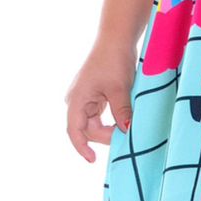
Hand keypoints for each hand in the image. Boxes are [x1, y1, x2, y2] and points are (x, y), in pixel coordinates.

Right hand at [64, 37, 138, 162]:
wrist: (116, 40)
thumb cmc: (115, 61)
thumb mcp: (120, 89)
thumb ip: (121, 112)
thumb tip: (126, 131)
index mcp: (77, 99)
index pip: (74, 130)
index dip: (82, 147)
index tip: (93, 160)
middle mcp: (76, 100)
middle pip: (86, 129)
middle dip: (104, 136)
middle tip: (125, 138)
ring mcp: (84, 98)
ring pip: (94, 123)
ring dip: (108, 129)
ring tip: (126, 131)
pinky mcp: (94, 95)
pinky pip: (99, 115)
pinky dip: (110, 121)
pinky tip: (123, 123)